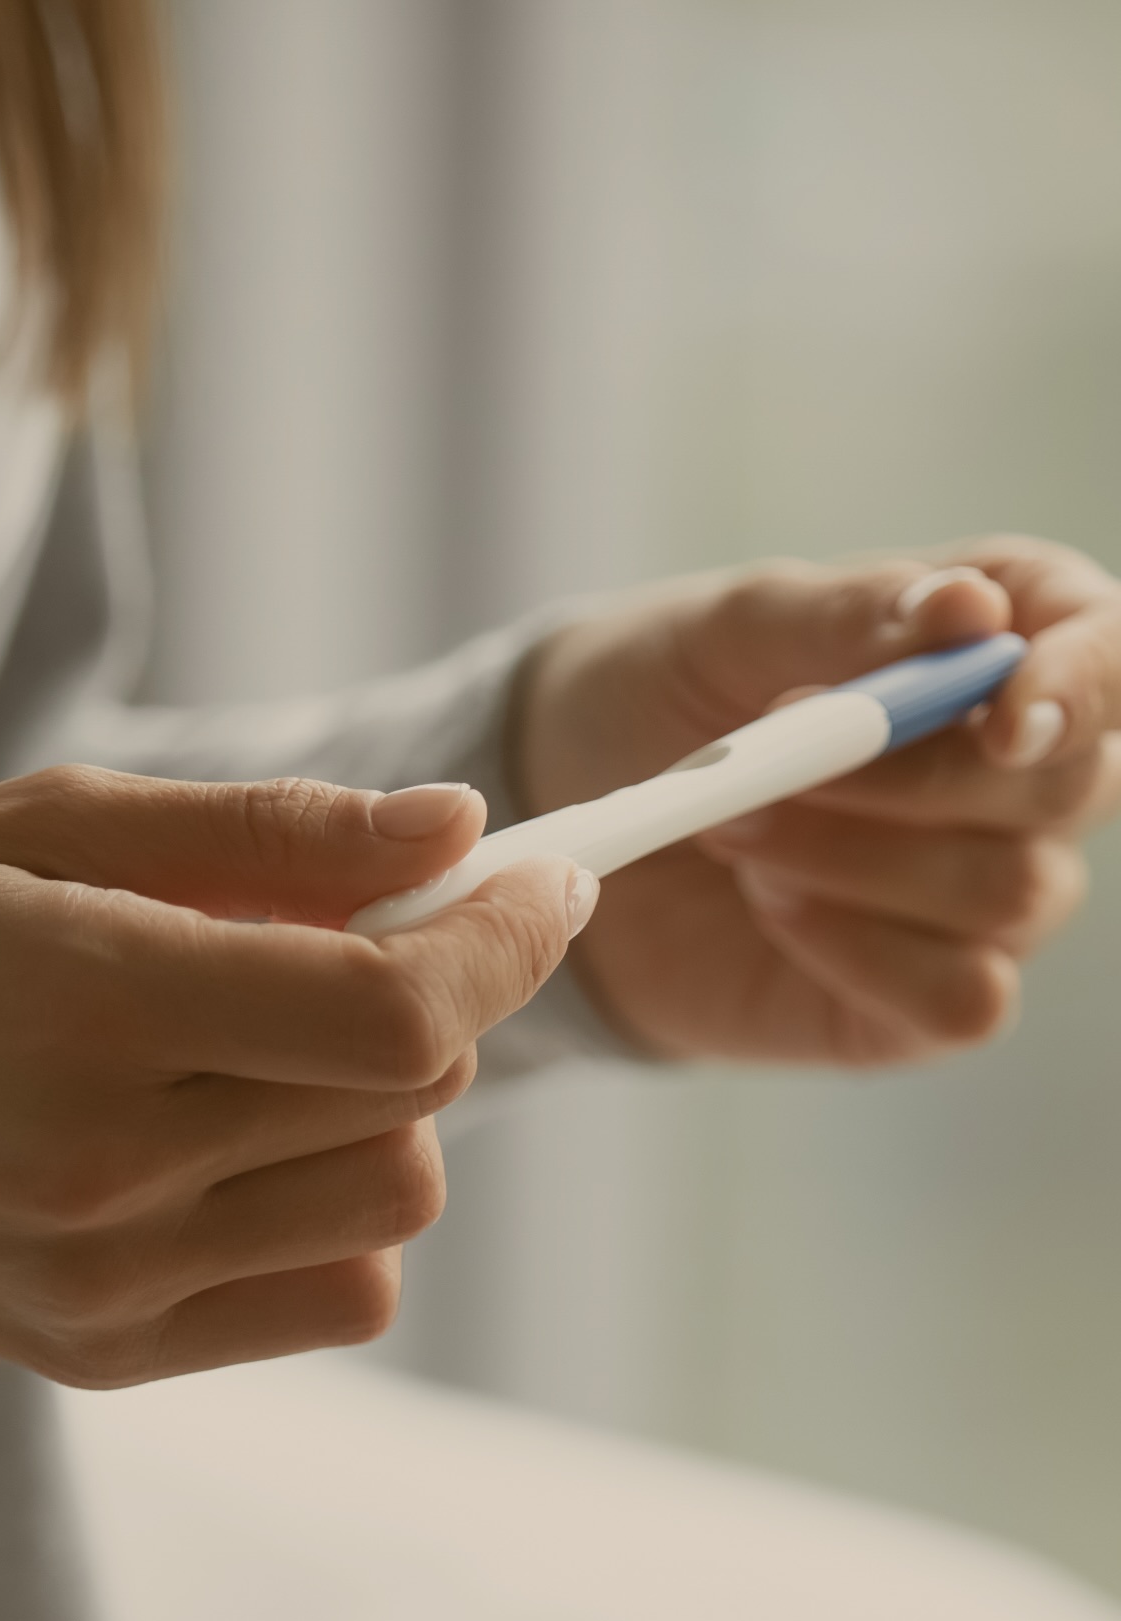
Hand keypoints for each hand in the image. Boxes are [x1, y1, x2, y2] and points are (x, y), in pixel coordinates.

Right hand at [0, 767, 590, 1384]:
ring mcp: (106, 1281)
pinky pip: (328, 1296)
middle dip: (436, 990)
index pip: (393, 1006)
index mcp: (89, 1005)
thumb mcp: (32, 825)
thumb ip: (259, 836)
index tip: (541, 874)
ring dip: (386, 1102)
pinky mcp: (99, 1351)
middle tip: (364, 925)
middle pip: (413, 1098)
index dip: (503, 934)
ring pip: (391, 1202)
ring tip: (275, 1036)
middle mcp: (109, 1169)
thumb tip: (456, 825)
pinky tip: (247, 1141)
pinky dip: (336, 1208)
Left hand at [516, 539, 1120, 1063]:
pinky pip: (964, 997)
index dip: (1080, 682)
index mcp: (1005, 643)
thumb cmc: (666, 696)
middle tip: (764, 756)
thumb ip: (847, 616)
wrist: (568, 815)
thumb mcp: (730, 628)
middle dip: (906, 777)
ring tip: (732, 829)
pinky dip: (856, 952)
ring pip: (1010, 891)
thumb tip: (970, 608)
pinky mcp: (931, 995)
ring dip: (851, 859)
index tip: (1001, 710)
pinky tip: (772, 909)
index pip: (1110, 654)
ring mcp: (988, 892)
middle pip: (1068, 784)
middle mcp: (1025, 774)